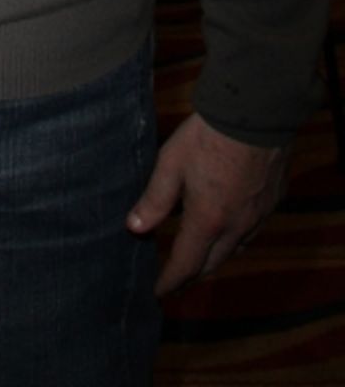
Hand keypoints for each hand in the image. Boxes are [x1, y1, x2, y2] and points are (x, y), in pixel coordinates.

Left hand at [126, 112, 287, 293]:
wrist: (255, 114)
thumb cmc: (207, 136)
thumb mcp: (171, 163)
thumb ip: (154, 199)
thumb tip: (134, 228)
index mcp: (208, 220)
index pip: (187, 264)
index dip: (170, 281)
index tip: (158, 293)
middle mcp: (236, 226)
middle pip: (213, 263)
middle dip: (192, 275)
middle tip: (175, 279)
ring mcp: (258, 216)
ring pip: (235, 249)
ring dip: (214, 258)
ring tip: (197, 256)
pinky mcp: (272, 201)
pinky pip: (251, 231)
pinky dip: (235, 238)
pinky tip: (226, 227)